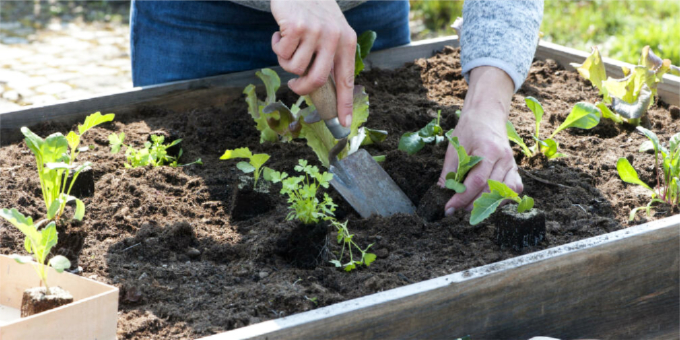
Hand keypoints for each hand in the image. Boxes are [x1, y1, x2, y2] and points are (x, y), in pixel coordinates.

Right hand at [271, 0, 356, 126]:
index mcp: (346, 41)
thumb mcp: (331, 30)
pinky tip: (281, 32)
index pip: (346, 79)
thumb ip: (331, 56)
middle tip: (294, 86)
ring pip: (295, 68)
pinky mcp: (296, 27)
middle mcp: (334, 37)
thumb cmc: (312, 12)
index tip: (343, 123)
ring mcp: (315, 32)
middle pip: (316, 80)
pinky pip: (282, 53)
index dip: (344, 103)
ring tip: (288, 44)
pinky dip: (277, 46)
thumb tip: (323, 89)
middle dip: (302, 88)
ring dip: (286, 60)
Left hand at [438, 66, 522, 214]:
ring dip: (488, 204)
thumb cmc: (469, 128)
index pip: (476, 182)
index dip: (462, 198)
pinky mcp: (514, 167)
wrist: (486, 114)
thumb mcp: (455, 147)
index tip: (449, 207)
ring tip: (470, 205)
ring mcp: (512, 163)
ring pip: (504, 192)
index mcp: (488, 150)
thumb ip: (449, 171)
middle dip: (471, 204)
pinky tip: (488, 200)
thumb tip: (443, 192)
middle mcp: (504, 158)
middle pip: (490, 190)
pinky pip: (514, 188)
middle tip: (456, 209)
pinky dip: (502, 198)